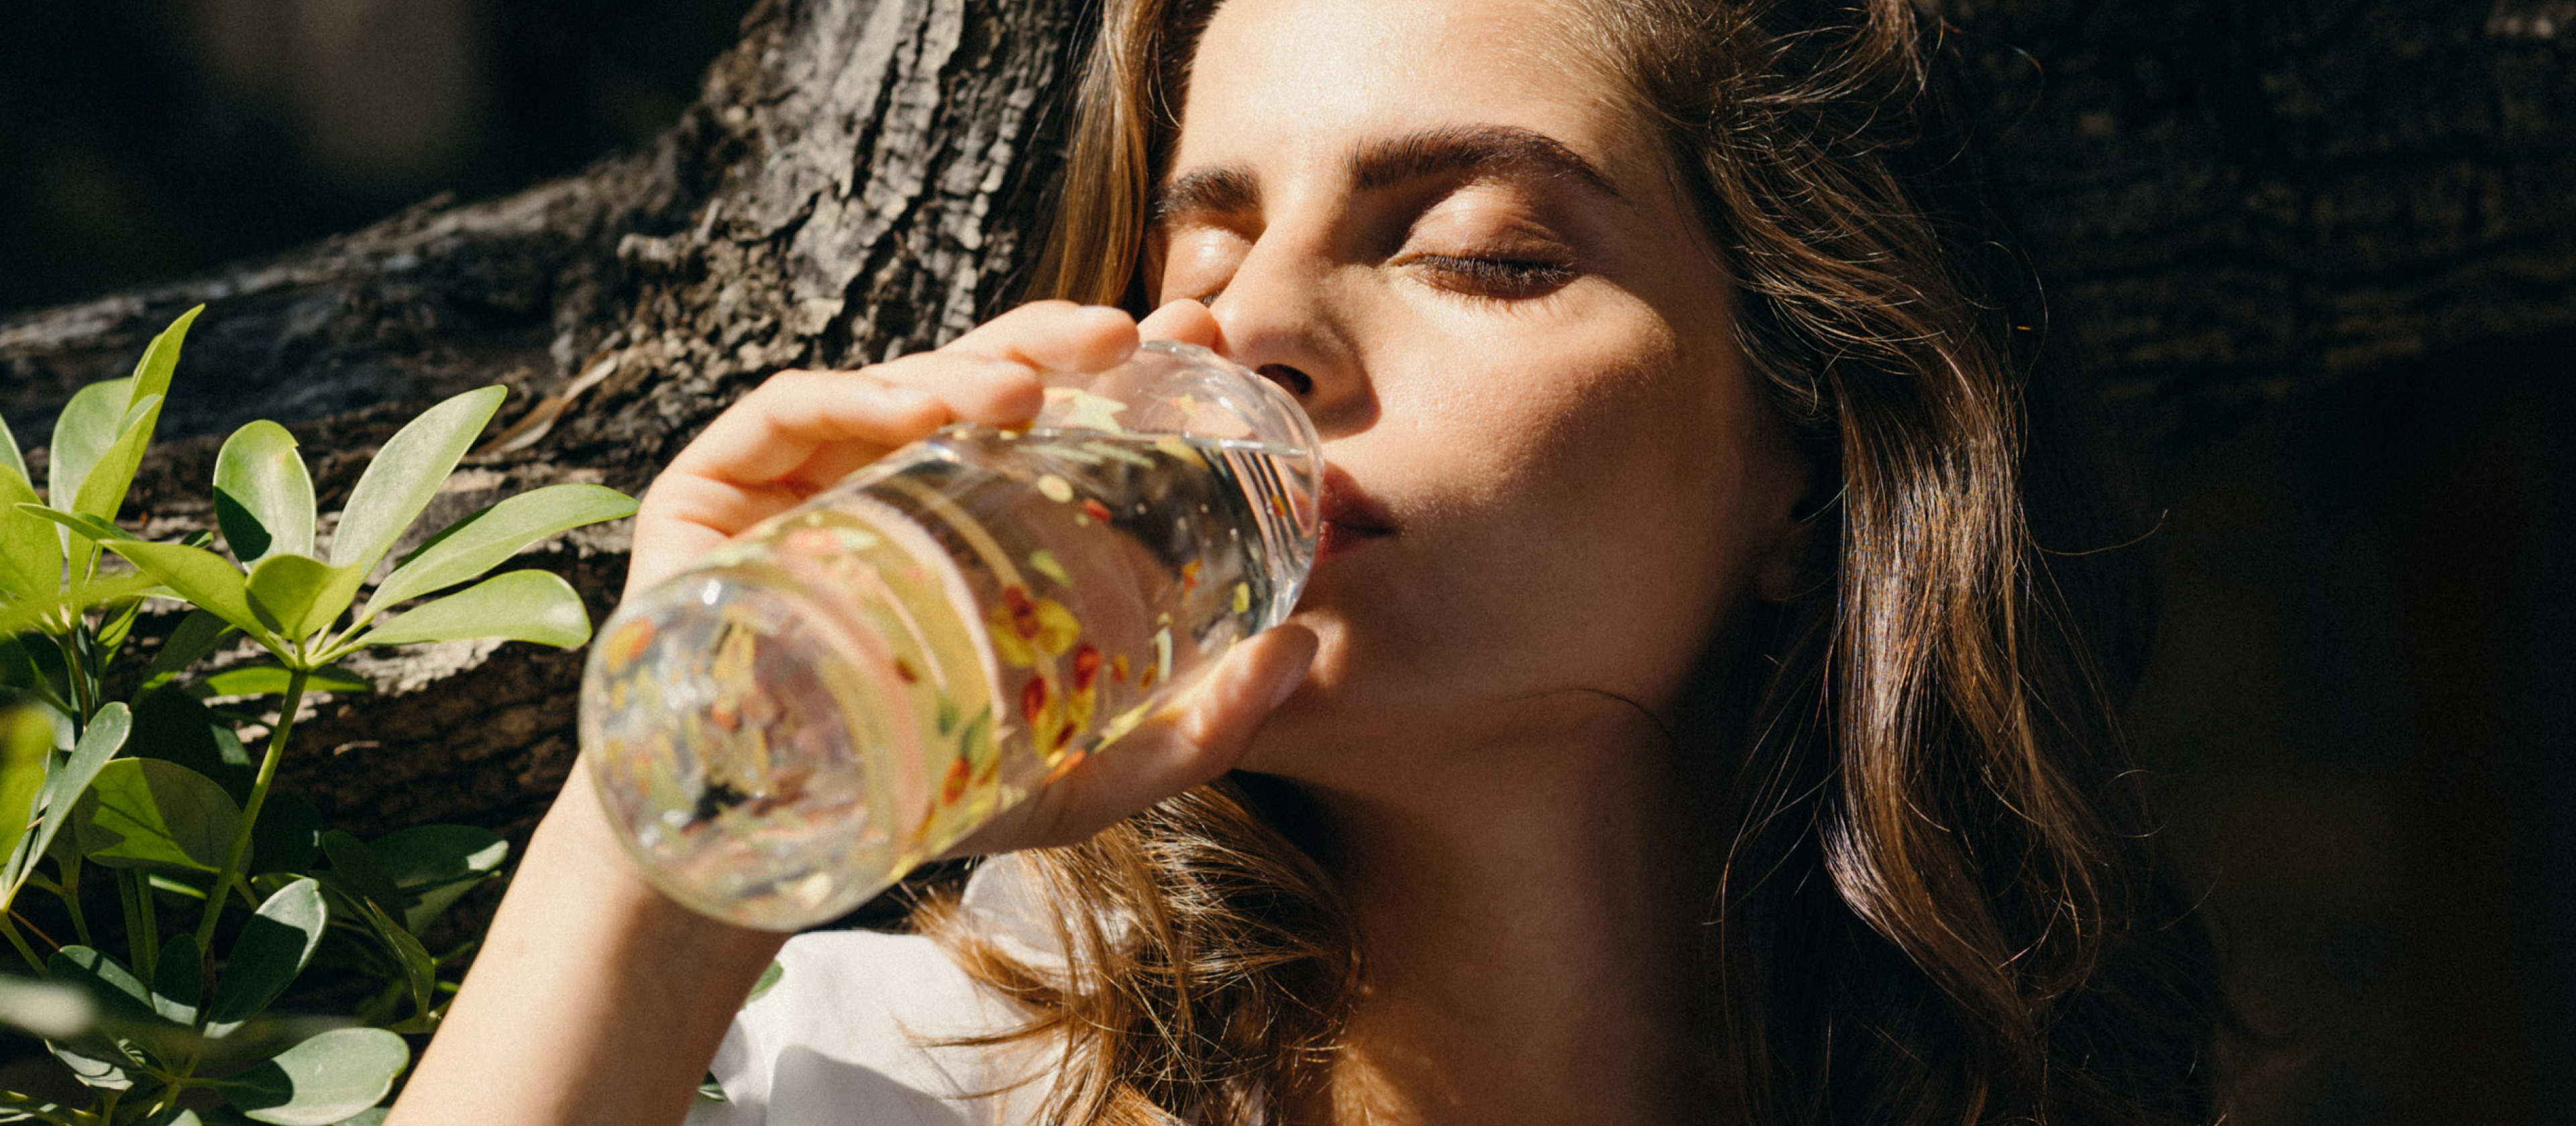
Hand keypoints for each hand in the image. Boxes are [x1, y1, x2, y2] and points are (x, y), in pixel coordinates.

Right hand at [626, 298, 1314, 854]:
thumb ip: (1194, 730)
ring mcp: (809, 474)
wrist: (760, 844)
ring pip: (901, 384)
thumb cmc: (919, 792)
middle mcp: (897, 476)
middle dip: (1061, 340)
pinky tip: (919, 413)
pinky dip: (857, 399)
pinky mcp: (723, 485)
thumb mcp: (1080, 776)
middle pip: (987, 375)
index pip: (1059, 414)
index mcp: (974, 513)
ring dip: (971, 368)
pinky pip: (792, 410)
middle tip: (1134, 337)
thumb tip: (1303, 653)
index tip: (1202, 340)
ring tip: (1032, 391)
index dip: (1124, 365)